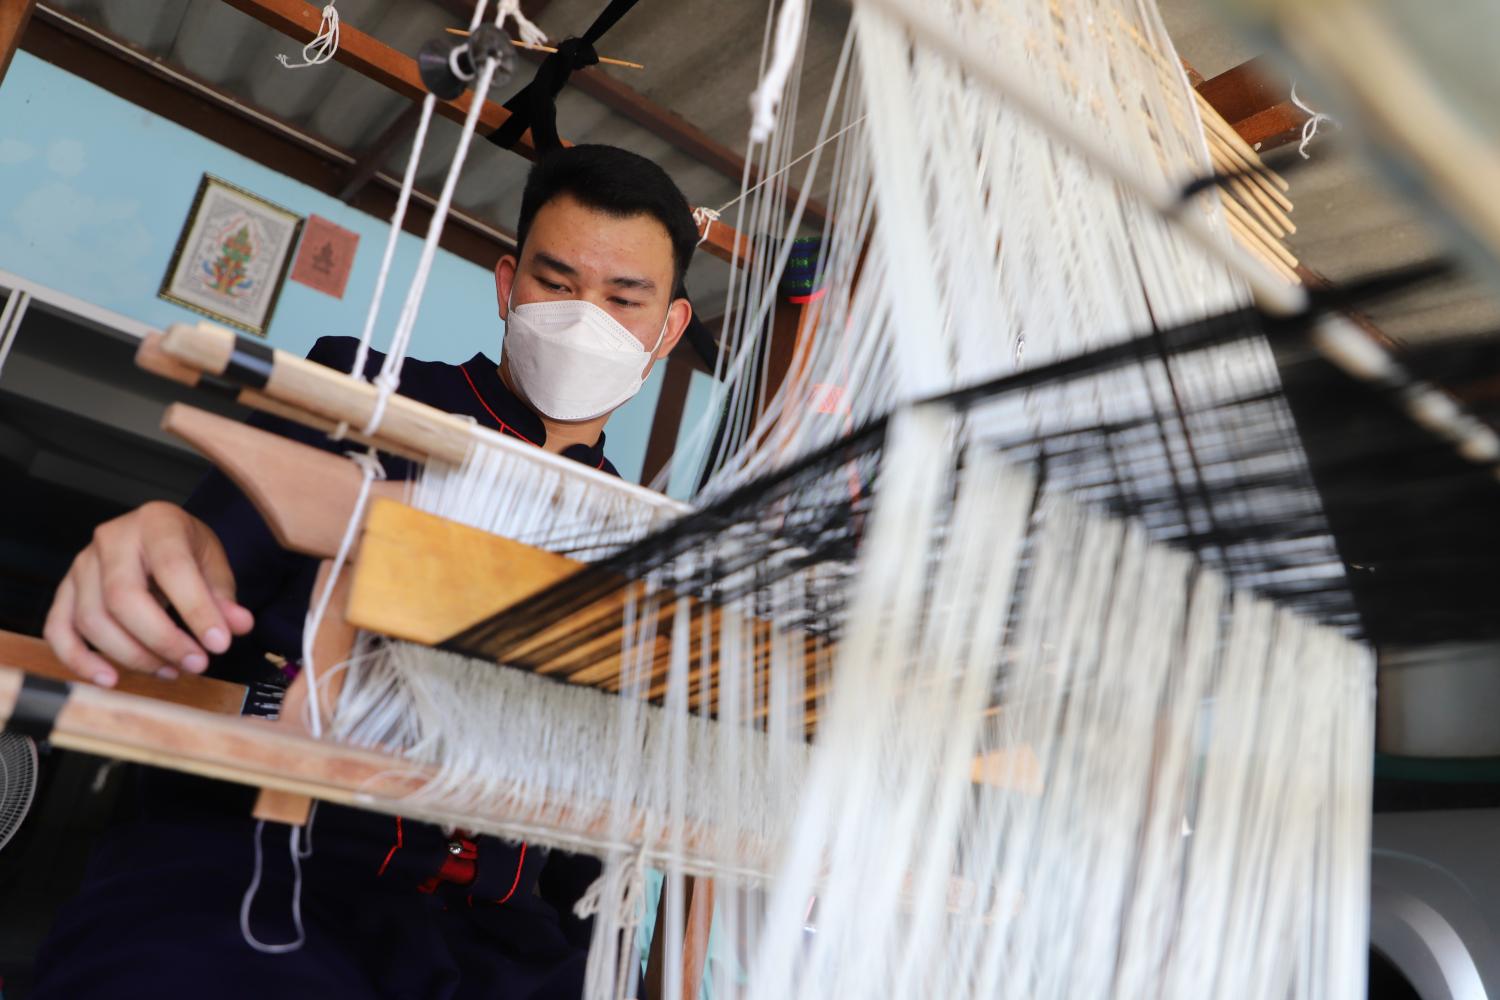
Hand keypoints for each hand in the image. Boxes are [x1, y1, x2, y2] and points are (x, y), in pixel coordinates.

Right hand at [43, 501, 253, 685]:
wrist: (158, 536)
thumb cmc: (186, 549)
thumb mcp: (214, 564)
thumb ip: (224, 597)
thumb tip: (238, 626)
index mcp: (156, 522)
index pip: (172, 568)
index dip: (196, 610)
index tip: (219, 645)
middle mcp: (112, 538)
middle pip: (122, 598)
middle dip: (161, 640)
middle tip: (196, 664)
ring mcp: (82, 564)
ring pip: (93, 619)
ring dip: (132, 655)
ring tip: (171, 670)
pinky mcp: (66, 590)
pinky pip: (59, 629)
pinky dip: (79, 659)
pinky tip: (109, 678)